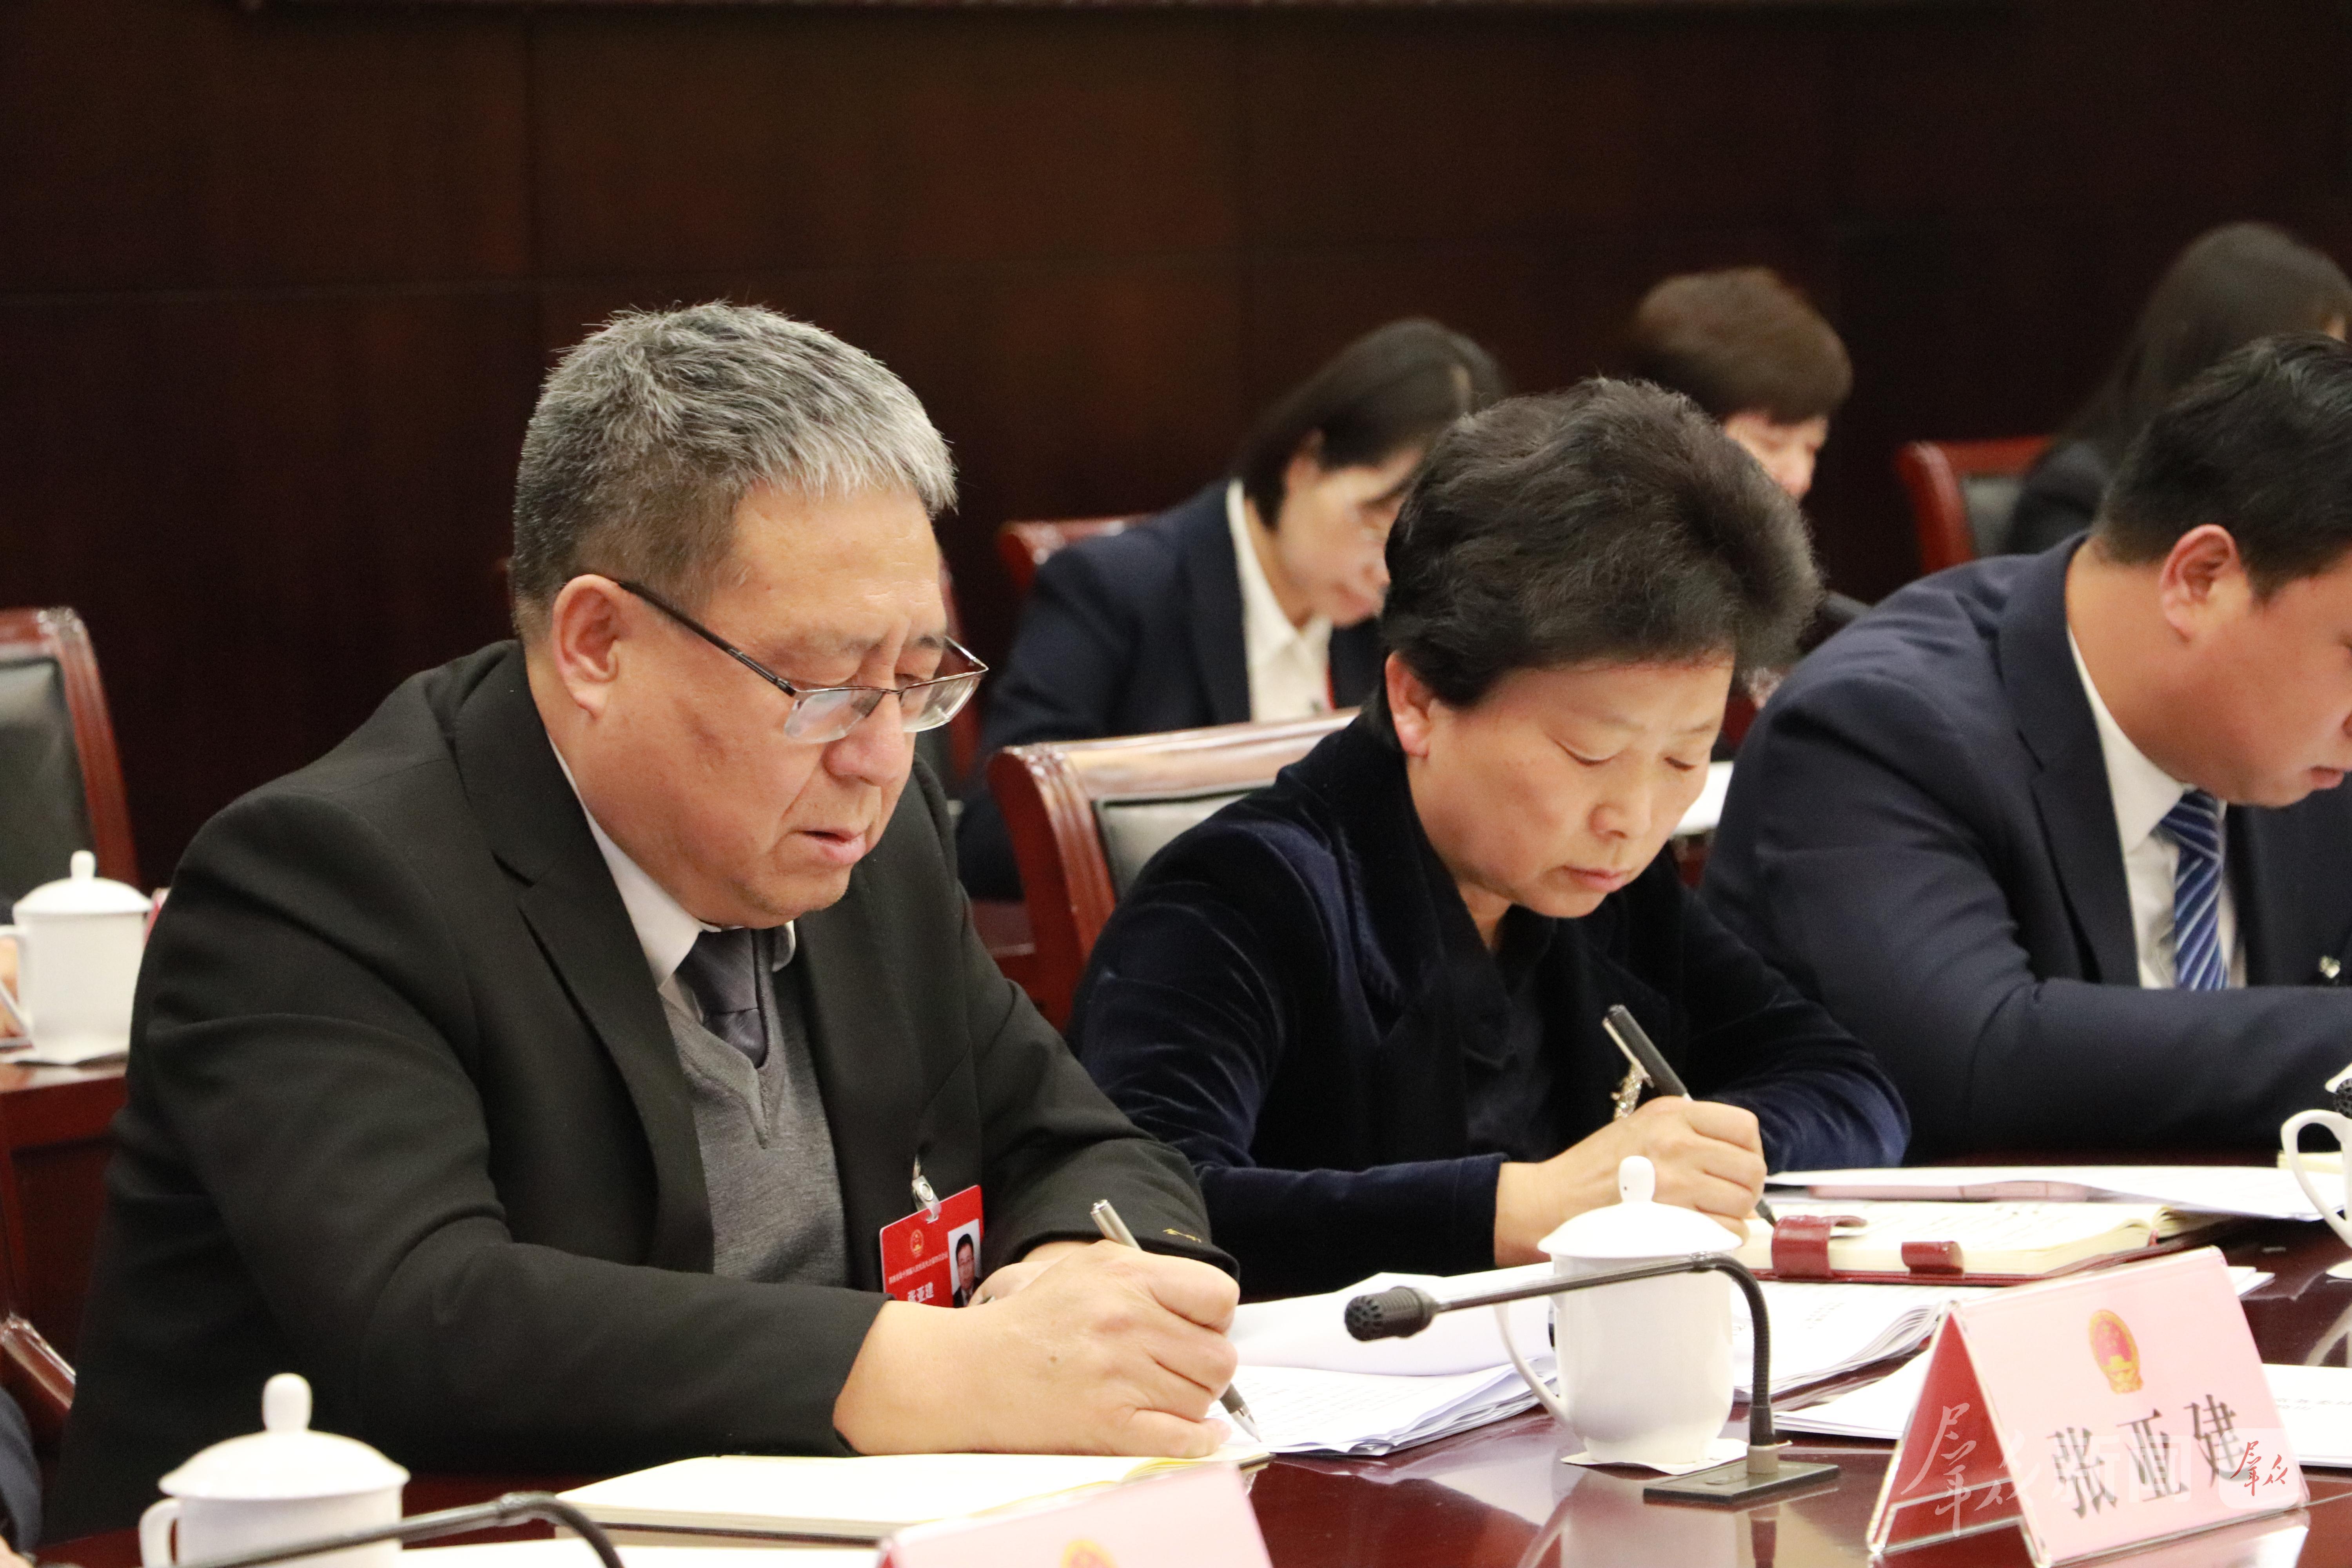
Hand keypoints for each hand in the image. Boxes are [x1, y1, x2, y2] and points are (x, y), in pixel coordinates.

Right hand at [834, 1240, 1239, 1456]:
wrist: (971, 1369)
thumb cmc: (1032, 1318)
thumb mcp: (1089, 1268)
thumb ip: (1150, 1277)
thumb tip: (1210, 1306)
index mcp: (1127, 1276)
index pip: (1219, 1296)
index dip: (1216, 1318)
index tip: (1196, 1329)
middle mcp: (1127, 1320)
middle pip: (1219, 1356)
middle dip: (1208, 1368)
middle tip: (1179, 1370)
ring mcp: (1118, 1373)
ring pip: (1202, 1400)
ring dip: (1191, 1403)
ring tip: (1158, 1394)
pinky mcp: (1107, 1422)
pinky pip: (1181, 1439)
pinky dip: (1196, 1441)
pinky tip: (1196, 1434)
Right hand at [1493, 1096, 1764, 1264]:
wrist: (1557, 1200)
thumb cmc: (1595, 1168)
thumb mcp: (1640, 1125)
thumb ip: (1686, 1129)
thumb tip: (1733, 1154)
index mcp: (1672, 1114)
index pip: (1744, 1126)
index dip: (1749, 1150)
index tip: (1738, 1164)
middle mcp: (1678, 1142)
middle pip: (1751, 1167)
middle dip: (1746, 1186)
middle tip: (1728, 1195)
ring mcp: (1677, 1180)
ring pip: (1742, 1201)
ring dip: (1734, 1213)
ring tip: (1710, 1214)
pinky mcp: (1674, 1217)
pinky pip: (1726, 1230)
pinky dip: (1722, 1236)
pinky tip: (1701, 1231)